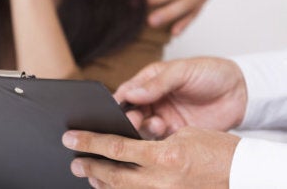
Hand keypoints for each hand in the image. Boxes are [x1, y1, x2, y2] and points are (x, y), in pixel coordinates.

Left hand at [62, 127, 239, 188]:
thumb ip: (153, 140)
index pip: (117, 147)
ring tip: (88, 174)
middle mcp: (162, 181)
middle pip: (113, 174)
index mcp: (165, 156)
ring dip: (102, 182)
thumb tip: (127, 141)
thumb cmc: (219, 151)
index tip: (72, 138)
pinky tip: (110, 187)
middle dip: (89, 166)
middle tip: (73, 160)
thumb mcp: (184, 135)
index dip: (90, 142)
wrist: (247, 176)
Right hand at [114, 57, 246, 138]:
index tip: (114, 109)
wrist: (242, 93)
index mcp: (149, 82)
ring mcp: (164, 118)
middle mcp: (153, 101)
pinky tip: (165, 135)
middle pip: (131, 113)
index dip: (118, 101)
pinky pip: (160, 142)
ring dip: (144, 129)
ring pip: (143, 129)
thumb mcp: (182, 71)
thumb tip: (131, 93)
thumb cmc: (211, 73)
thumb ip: (157, 83)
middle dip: (129, 118)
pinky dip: (158, 142)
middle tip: (133, 121)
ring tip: (158, 124)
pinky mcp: (177, 134)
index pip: (126, 92)